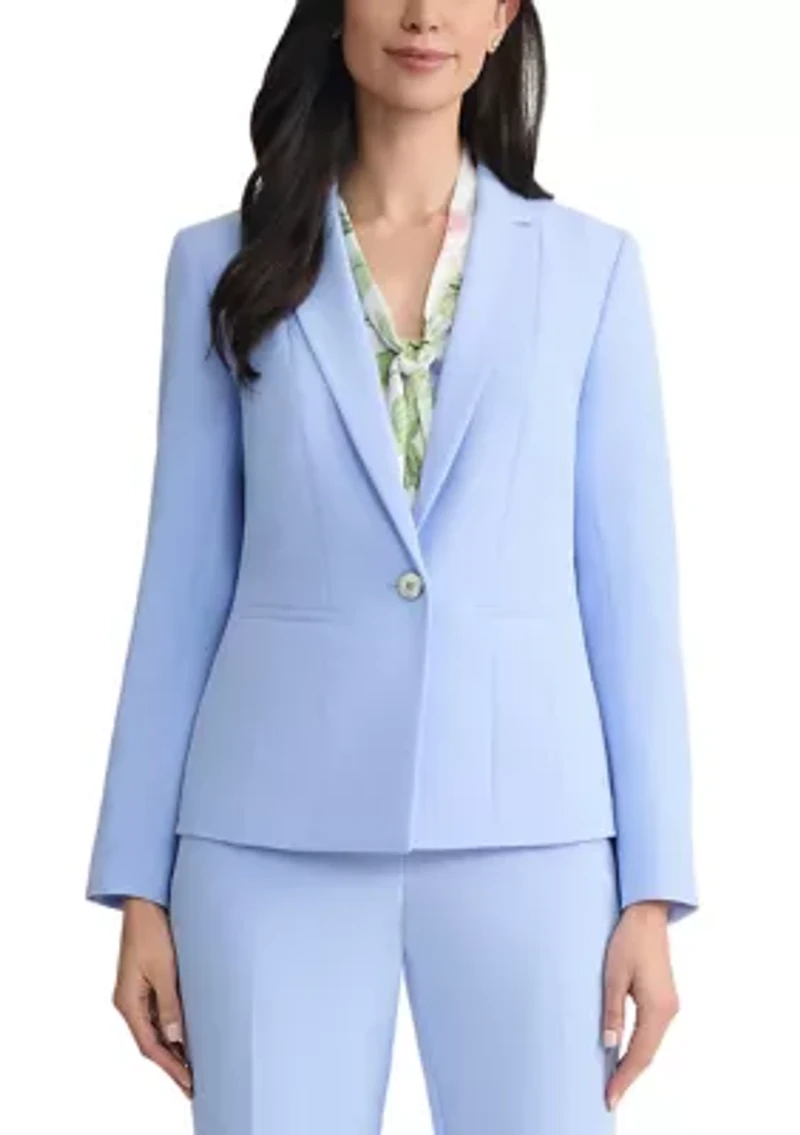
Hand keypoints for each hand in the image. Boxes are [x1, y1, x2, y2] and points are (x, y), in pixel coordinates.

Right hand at [112, 897, 192, 1097]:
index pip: (150, 1045)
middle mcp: (130, 1001)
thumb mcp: (163, 968)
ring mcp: (137, 992)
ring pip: (156, 1030)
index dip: (170, 1067)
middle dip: (172, 1064)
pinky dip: (172, 1029)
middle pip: (151, 1042)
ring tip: (194, 1067)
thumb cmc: (152, 929)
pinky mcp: (147, 982)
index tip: (189, 1083)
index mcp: (128, 1001)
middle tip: (194, 1085)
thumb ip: (170, 1003)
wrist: (145, 901)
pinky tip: (187, 1036)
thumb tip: (175, 1037)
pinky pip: (159, 1014)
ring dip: (173, 1048)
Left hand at [601, 900, 679, 1110]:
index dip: (624, 1078)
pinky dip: (640, 1047)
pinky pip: (652, 1032)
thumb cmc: (628, 941)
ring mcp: (669, 1005)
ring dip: (635, 1063)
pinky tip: (626, 1054)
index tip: (610, 1097)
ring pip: (651, 1044)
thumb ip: (612, 1011)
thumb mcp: (613, 976)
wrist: (647, 915)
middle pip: (648, 1053)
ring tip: (615, 1081)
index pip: (640, 1054)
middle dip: (629, 1076)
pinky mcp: (665, 998)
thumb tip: (610, 1044)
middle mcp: (668, 1011)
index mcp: (657, 1008)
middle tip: (610, 1096)